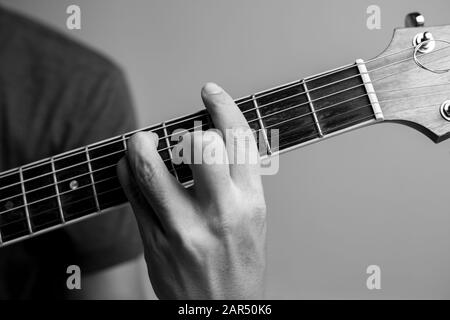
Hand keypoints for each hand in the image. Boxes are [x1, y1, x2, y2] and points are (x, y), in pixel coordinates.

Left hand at [117, 83, 266, 298]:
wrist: (222, 315)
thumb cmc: (241, 266)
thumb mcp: (254, 220)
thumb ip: (236, 179)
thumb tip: (212, 139)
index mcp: (251, 204)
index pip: (238, 141)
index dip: (223, 106)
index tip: (209, 91)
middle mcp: (219, 214)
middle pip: (199, 147)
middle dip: (185, 130)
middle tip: (177, 132)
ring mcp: (182, 229)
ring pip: (151, 169)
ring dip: (141, 145)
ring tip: (142, 141)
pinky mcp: (154, 243)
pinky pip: (132, 194)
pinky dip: (127, 171)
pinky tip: (132, 167)